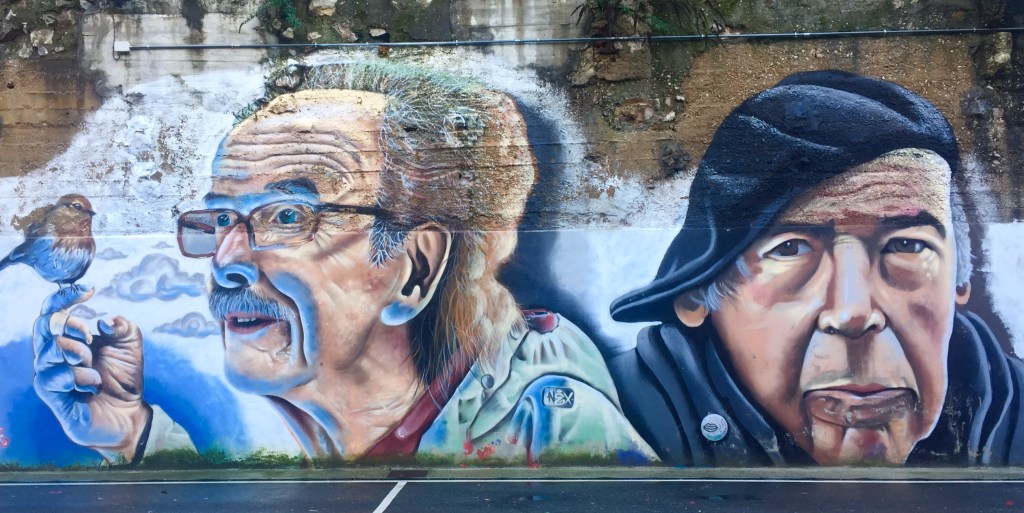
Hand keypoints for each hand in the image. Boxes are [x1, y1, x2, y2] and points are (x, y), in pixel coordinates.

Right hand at [32, 287, 151, 463]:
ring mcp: (50, 374)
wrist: (129, 413)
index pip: (54, 311)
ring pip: (49, 351)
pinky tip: (92, 384)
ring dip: (78, 354)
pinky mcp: (51, 396)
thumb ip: (123, 327)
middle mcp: (53, 354)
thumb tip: (106, 321)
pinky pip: (53, 378)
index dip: (64, 297)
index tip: (89, 292)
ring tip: (94, 367)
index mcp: (69, 338)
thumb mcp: (130, 346)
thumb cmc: (123, 378)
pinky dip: (78, 377)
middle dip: (71, 326)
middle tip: (90, 339)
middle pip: (44, 326)